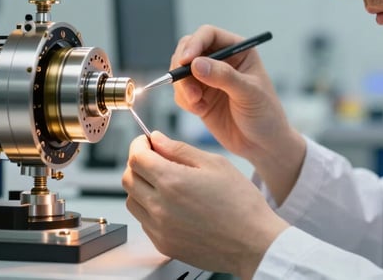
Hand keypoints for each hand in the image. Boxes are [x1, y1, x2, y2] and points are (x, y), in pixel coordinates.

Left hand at [122, 132, 288, 278]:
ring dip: (141, 187)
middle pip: (128, 178)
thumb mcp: (214, 164)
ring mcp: (160, 228)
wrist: (253, 242)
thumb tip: (157, 139)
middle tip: (154, 158)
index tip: (146, 141)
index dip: (139, 144)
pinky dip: (150, 208)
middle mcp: (160, 206)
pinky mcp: (163, 244)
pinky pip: (144, 221)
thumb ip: (180, 149)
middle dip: (137, 163)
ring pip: (132, 200)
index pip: (136, 157)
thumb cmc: (241, 204)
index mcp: (172, 181)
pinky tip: (172, 204)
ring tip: (164, 183)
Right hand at [171, 25, 305, 202]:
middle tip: (184, 83)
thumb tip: (196, 64)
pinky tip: (200, 110)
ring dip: (182, 86)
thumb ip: (224, 77)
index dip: (194, 43)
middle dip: (181, 65)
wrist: (263, 145)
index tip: (187, 60)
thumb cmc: (265, 115)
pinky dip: (184, 100)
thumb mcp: (249, 93)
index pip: (209, 34)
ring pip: (180, 70)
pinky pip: (180, 91)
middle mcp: (220, 60)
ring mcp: (208, 78)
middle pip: (188, 48)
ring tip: (196, 103)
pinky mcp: (199, 96)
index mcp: (237, 50)